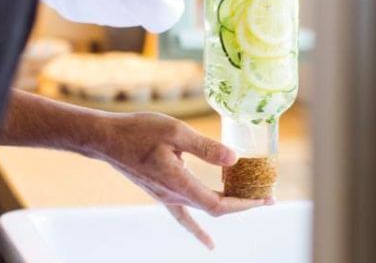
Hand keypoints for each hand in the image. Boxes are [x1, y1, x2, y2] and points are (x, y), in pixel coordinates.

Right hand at [97, 112, 270, 248]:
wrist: (107, 139)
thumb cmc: (139, 131)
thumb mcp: (176, 132)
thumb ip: (206, 147)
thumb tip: (234, 159)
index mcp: (180, 183)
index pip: (220, 204)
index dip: (245, 204)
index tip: (265, 199)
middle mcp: (174, 196)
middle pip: (216, 209)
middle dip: (244, 204)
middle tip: (268, 197)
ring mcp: (166, 197)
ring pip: (204, 210)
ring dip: (228, 206)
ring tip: (249, 201)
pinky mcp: (160, 193)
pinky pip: (183, 217)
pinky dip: (198, 230)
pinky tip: (208, 243)